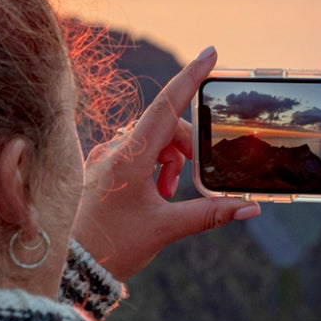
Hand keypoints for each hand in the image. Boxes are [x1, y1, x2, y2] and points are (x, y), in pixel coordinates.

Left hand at [73, 46, 261, 281]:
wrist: (70, 266)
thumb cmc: (113, 246)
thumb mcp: (165, 228)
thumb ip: (209, 214)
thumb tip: (249, 207)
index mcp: (130, 157)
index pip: (167, 106)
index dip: (191, 77)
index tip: (211, 53)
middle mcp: (115, 149)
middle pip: (166, 127)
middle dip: (187, 149)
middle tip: (188, 185)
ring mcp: (105, 156)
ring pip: (152, 140)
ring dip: (170, 160)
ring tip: (167, 195)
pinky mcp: (101, 167)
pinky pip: (135, 152)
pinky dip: (154, 166)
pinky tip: (155, 194)